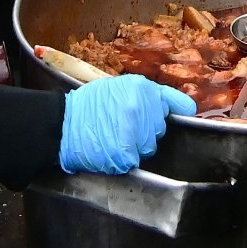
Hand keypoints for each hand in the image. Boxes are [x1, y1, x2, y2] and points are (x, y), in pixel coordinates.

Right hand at [59, 75, 194, 174]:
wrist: (62, 124)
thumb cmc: (86, 105)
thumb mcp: (117, 87)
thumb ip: (144, 95)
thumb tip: (175, 105)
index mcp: (142, 88)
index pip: (174, 103)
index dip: (176, 110)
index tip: (185, 114)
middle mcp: (143, 107)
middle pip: (158, 128)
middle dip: (146, 131)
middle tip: (123, 128)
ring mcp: (136, 131)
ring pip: (148, 147)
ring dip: (135, 147)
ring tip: (113, 139)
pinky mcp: (127, 153)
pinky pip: (133, 160)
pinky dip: (123, 160)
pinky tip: (109, 150)